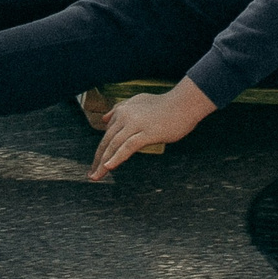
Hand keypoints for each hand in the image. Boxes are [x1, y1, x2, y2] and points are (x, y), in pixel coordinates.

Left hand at [88, 80, 213, 180]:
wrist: (185, 104)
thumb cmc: (165, 105)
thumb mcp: (138, 102)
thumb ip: (120, 109)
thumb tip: (104, 118)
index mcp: (123, 110)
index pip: (108, 133)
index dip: (101, 149)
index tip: (96, 164)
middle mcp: (125, 115)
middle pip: (107, 140)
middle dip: (97, 159)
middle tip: (92, 174)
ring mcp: (135, 124)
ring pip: (114, 145)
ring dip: (103, 162)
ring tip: (97, 176)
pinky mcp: (146, 132)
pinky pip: (127, 147)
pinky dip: (116, 158)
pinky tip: (108, 167)